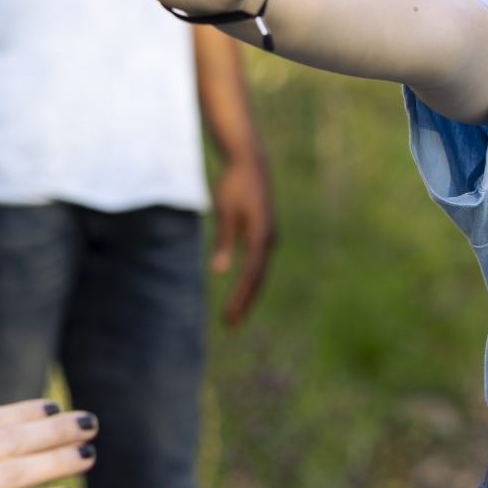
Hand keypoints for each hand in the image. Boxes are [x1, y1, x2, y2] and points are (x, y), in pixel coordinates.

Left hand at [212, 153, 276, 326]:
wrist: (249, 162)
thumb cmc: (234, 183)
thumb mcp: (224, 210)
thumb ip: (224, 240)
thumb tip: (219, 270)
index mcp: (261, 236)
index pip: (250, 275)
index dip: (239, 297)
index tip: (228, 316)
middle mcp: (269, 239)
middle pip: (258, 279)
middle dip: (245, 303)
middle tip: (230, 325)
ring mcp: (268, 237)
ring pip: (259, 273)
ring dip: (248, 294)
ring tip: (235, 315)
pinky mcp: (263, 233)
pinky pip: (258, 263)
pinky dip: (250, 280)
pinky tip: (242, 290)